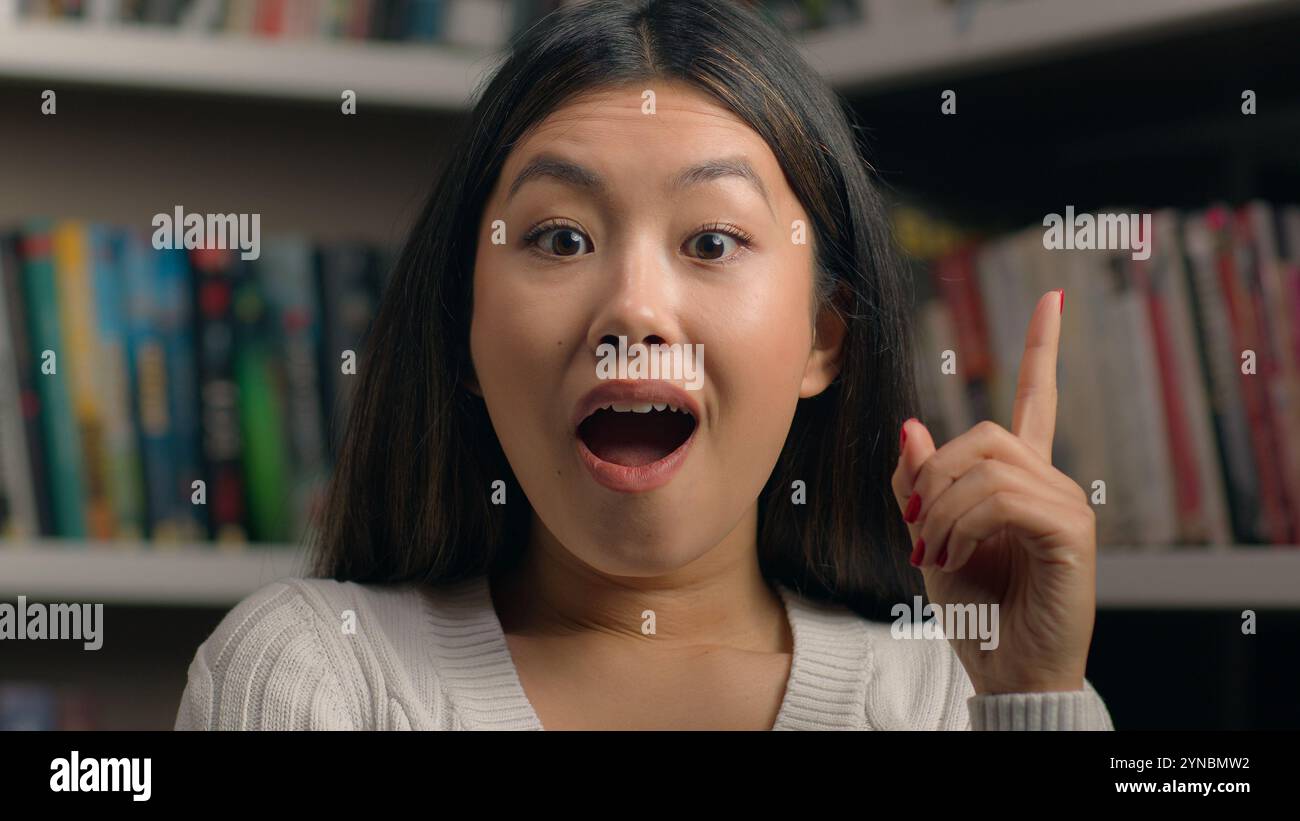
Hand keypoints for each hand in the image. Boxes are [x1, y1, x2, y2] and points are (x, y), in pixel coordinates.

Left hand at [891, 289, 1095, 694]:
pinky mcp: (1071, 534)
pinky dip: (963, 525)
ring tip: (930, 552)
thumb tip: (911, 423)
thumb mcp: (928, 538)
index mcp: (1021, 479)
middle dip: (932, 475)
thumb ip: (920, 482)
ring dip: (941, 508)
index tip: (1051, 296)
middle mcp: (1051, 482)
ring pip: (989, 467)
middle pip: (985, 434)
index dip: (1041, 347)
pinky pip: (1005, 500)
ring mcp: (1066, 505)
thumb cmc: (974, 609)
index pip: (1035, 399)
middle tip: (912, 526)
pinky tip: (953, 555)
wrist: (1004, 669)